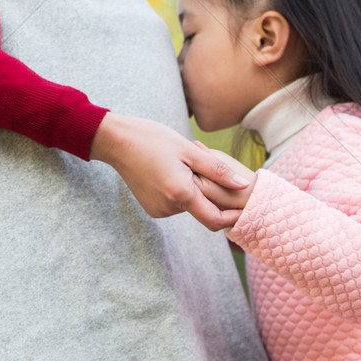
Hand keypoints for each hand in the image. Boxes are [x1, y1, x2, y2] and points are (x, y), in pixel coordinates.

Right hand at [90, 112, 252, 231]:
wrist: (117, 142)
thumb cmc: (154, 140)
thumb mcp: (190, 151)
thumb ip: (218, 171)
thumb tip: (243, 186)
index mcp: (181, 194)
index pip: (215, 220)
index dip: (233, 217)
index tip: (244, 207)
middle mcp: (169, 208)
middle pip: (202, 210)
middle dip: (211, 194)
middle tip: (205, 166)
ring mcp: (158, 209)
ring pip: (188, 205)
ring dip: (194, 190)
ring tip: (184, 164)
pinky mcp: (151, 206)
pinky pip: (175, 203)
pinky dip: (181, 191)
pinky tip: (172, 170)